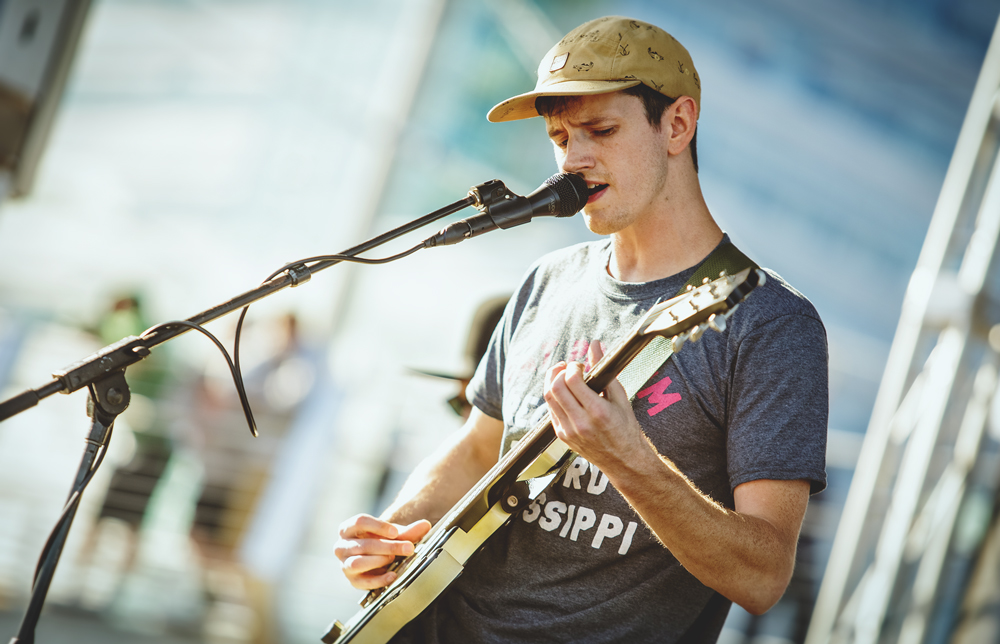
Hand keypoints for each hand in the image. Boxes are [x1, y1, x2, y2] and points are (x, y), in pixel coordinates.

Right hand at [334, 514, 430, 589]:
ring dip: (379, 560)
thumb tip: (425, 525)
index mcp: (348, 528)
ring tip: (393, 558)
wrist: (374, 556)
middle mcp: (342, 546)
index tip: (395, 532)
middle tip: (407, 547)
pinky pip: (363, 582)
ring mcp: (344, 564)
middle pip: (363, 544)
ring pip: (358, 563)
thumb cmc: (379, 540)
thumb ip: (408, 530)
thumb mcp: (393, 534)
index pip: (359, 522)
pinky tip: (393, 576)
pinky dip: (379, 580)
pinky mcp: (352, 580)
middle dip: (388, 546)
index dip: (378, 526)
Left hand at [544, 342, 646, 469]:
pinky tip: (565, 393)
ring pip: (548, 398)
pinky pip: (550, 410)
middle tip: (569, 367)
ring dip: (552, 381)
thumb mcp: (620, 397)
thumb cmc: (626, 428)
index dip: (573, 366)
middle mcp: (580, 422)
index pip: (572, 380)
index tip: (581, 365)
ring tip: (564, 376)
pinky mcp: (562, 436)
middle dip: (559, 370)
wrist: (623, 460)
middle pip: (555, 387)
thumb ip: (605, 369)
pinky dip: (555, 396)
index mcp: (597, 412)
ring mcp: (568, 431)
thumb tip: (595, 345)